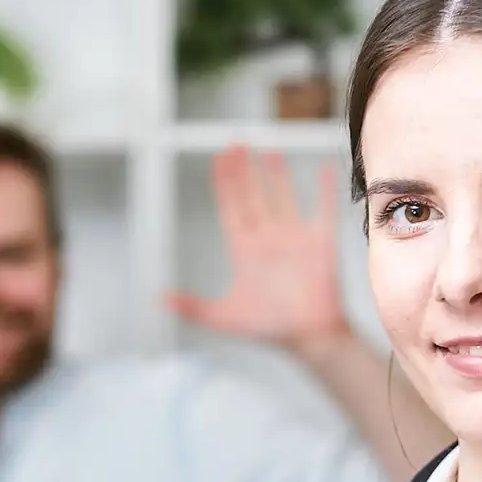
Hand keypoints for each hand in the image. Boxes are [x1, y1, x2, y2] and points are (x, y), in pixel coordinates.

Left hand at [166, 145, 350, 353]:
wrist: (308, 338)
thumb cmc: (268, 329)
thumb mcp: (223, 317)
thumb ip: (191, 306)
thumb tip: (158, 300)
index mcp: (244, 250)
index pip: (231, 208)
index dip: (224, 184)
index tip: (217, 159)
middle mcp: (268, 238)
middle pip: (252, 195)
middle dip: (243, 170)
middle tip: (236, 143)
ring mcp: (294, 237)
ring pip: (282, 197)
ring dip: (275, 175)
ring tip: (268, 150)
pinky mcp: (321, 242)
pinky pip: (322, 209)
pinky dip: (322, 189)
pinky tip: (322, 168)